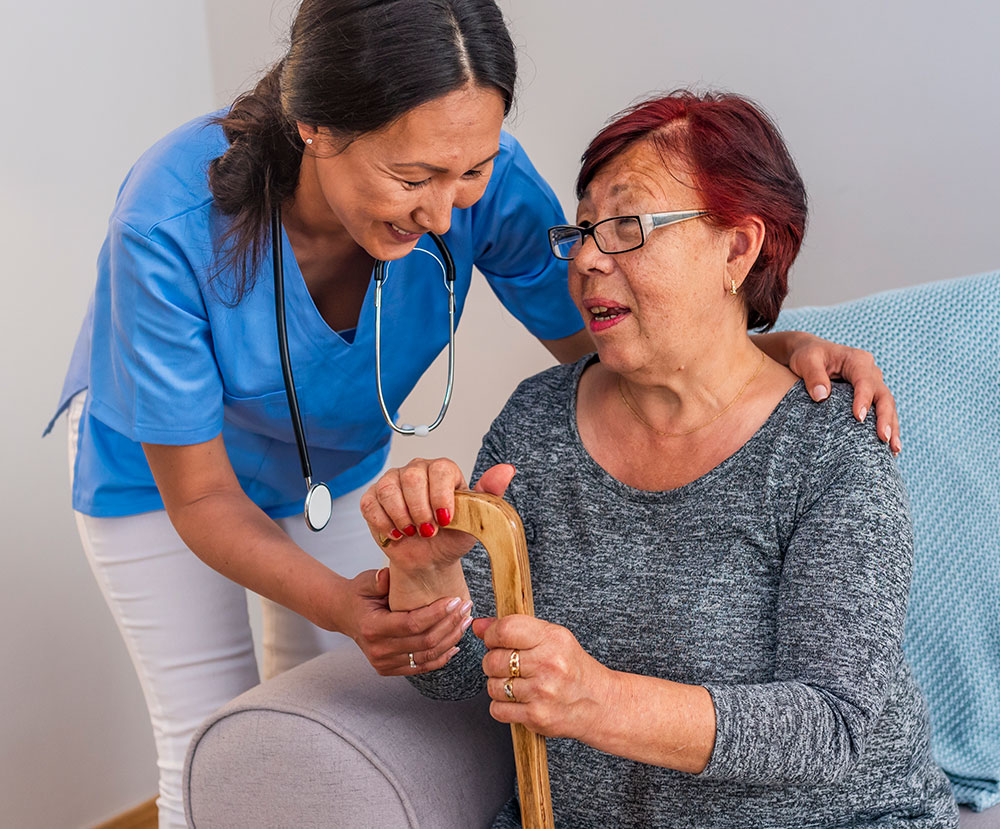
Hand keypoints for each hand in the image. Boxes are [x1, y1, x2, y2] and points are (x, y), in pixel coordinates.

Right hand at [342, 566, 471, 675]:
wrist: (344, 615)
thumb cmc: (359, 595)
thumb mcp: (365, 582)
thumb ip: (377, 580)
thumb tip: (388, 576)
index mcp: (372, 627)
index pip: (412, 624)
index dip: (437, 614)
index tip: (455, 600)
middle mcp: (377, 650)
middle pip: (424, 642)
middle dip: (450, 624)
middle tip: (466, 608)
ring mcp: (384, 663)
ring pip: (427, 656)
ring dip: (451, 639)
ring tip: (465, 622)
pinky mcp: (390, 669)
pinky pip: (422, 666)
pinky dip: (442, 656)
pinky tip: (455, 643)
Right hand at [359, 459, 516, 573]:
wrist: (430, 560)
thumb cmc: (453, 537)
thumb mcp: (477, 519)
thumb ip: (490, 492)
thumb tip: (507, 469)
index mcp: (444, 470)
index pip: (440, 469)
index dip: (440, 496)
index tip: (445, 520)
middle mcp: (417, 470)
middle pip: (412, 477)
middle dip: (420, 511)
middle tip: (428, 531)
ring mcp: (393, 481)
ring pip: (389, 488)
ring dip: (402, 517)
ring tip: (413, 532)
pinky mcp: (373, 498)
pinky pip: (371, 503)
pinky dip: (383, 523)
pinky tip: (396, 533)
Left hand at [475, 615, 617, 739]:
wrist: (599, 703)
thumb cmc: (573, 668)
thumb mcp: (552, 638)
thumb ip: (515, 628)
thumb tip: (478, 625)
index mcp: (552, 639)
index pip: (505, 630)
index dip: (491, 635)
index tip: (493, 640)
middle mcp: (548, 665)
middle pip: (493, 660)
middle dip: (493, 662)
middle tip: (506, 664)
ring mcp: (542, 693)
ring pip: (493, 685)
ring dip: (498, 685)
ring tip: (515, 682)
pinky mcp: (536, 717)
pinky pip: (497, 709)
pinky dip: (502, 705)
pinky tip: (517, 700)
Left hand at [783, 332, 901, 454]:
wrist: (811, 354)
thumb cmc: (808, 356)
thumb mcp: (807, 361)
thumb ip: (813, 376)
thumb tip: (822, 397)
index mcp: (857, 360)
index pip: (864, 381)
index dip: (863, 399)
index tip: (858, 418)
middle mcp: (870, 372)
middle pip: (883, 396)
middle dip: (885, 418)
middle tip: (883, 438)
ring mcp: (873, 385)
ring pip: (888, 407)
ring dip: (892, 427)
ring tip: (893, 450)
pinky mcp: (870, 397)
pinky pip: (882, 413)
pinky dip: (887, 428)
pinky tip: (889, 449)